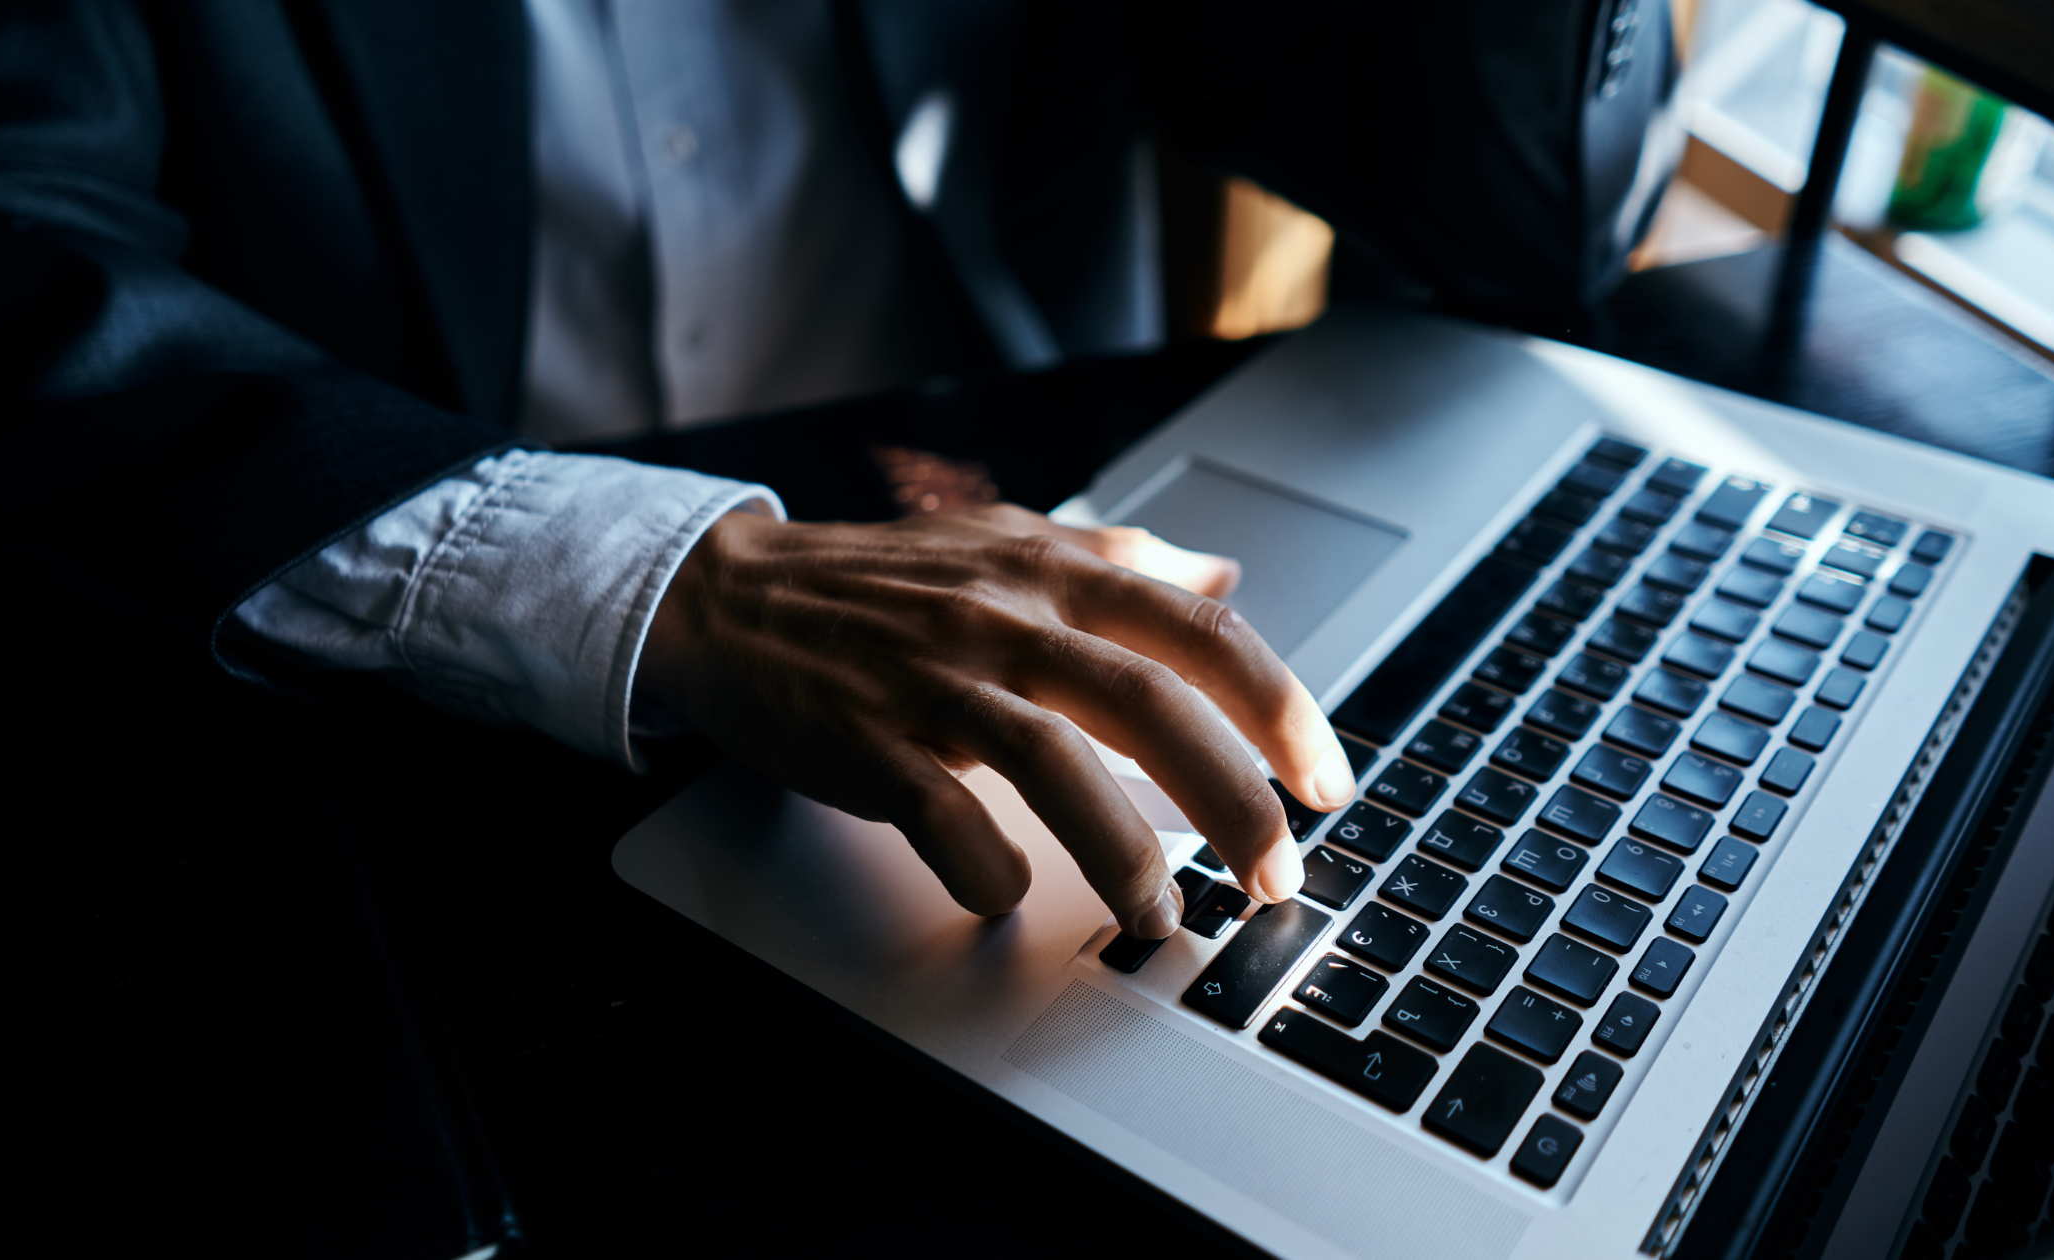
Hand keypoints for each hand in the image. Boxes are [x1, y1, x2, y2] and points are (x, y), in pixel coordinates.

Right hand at [639, 503, 1352, 936]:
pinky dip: (987, 866)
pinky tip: (1010, 895)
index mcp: (1052, 576)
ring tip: (1160, 917)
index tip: (1324, 781)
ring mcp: (933, 681)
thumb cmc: (881, 581)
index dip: (1280, 708)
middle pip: (1148, 705)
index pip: (1198, 632)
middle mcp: (1004, 621)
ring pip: (1053, 764)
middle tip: (1276, 873)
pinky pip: (938, 815)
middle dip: (1232, 800)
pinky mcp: (866, 742)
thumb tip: (1224, 574)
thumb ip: (1118, 559)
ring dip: (1122, 854)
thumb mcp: (1007, 543)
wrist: (729, 597)